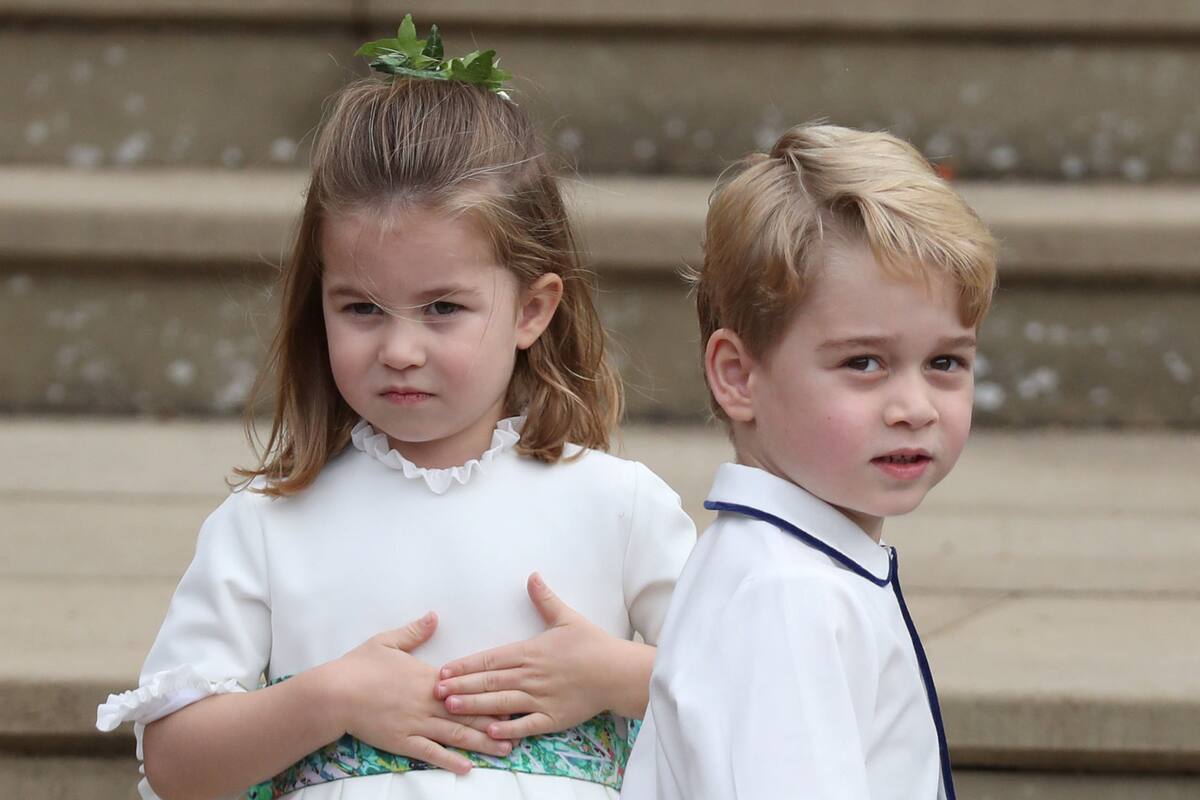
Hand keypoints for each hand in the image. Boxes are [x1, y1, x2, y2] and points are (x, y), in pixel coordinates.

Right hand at [324, 612, 512, 773]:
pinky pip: (430, 753)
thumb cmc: (359, 666)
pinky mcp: (402, 742)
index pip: (467, 687)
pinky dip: (450, 761)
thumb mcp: (388, 641)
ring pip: (455, 735)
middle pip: (468, 713)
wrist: (334, 693)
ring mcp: (416, 724)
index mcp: (428, 678)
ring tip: (506, 749)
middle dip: (496, 721)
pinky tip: (467, 767)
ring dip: (482, 743)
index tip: (514, 695)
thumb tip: (434, 616)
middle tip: (522, 728)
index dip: (491, 693)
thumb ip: (415, 631)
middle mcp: (428, 702)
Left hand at [435, 574, 652, 739]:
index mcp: (530, 652)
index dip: (465, 665)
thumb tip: (532, 576)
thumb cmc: (592, 644)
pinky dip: (507, 729)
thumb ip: (545, 599)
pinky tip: (490, 731)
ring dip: (475, 706)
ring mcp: (540, 698)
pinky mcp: (553, 718)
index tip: (444, 670)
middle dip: (460, 686)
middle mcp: (531, 676)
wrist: (617, 672)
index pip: (490, 659)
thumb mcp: (567, 618)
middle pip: (489, 681)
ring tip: (451, 708)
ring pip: (501, 703)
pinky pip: (526, 725)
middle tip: (434, 691)